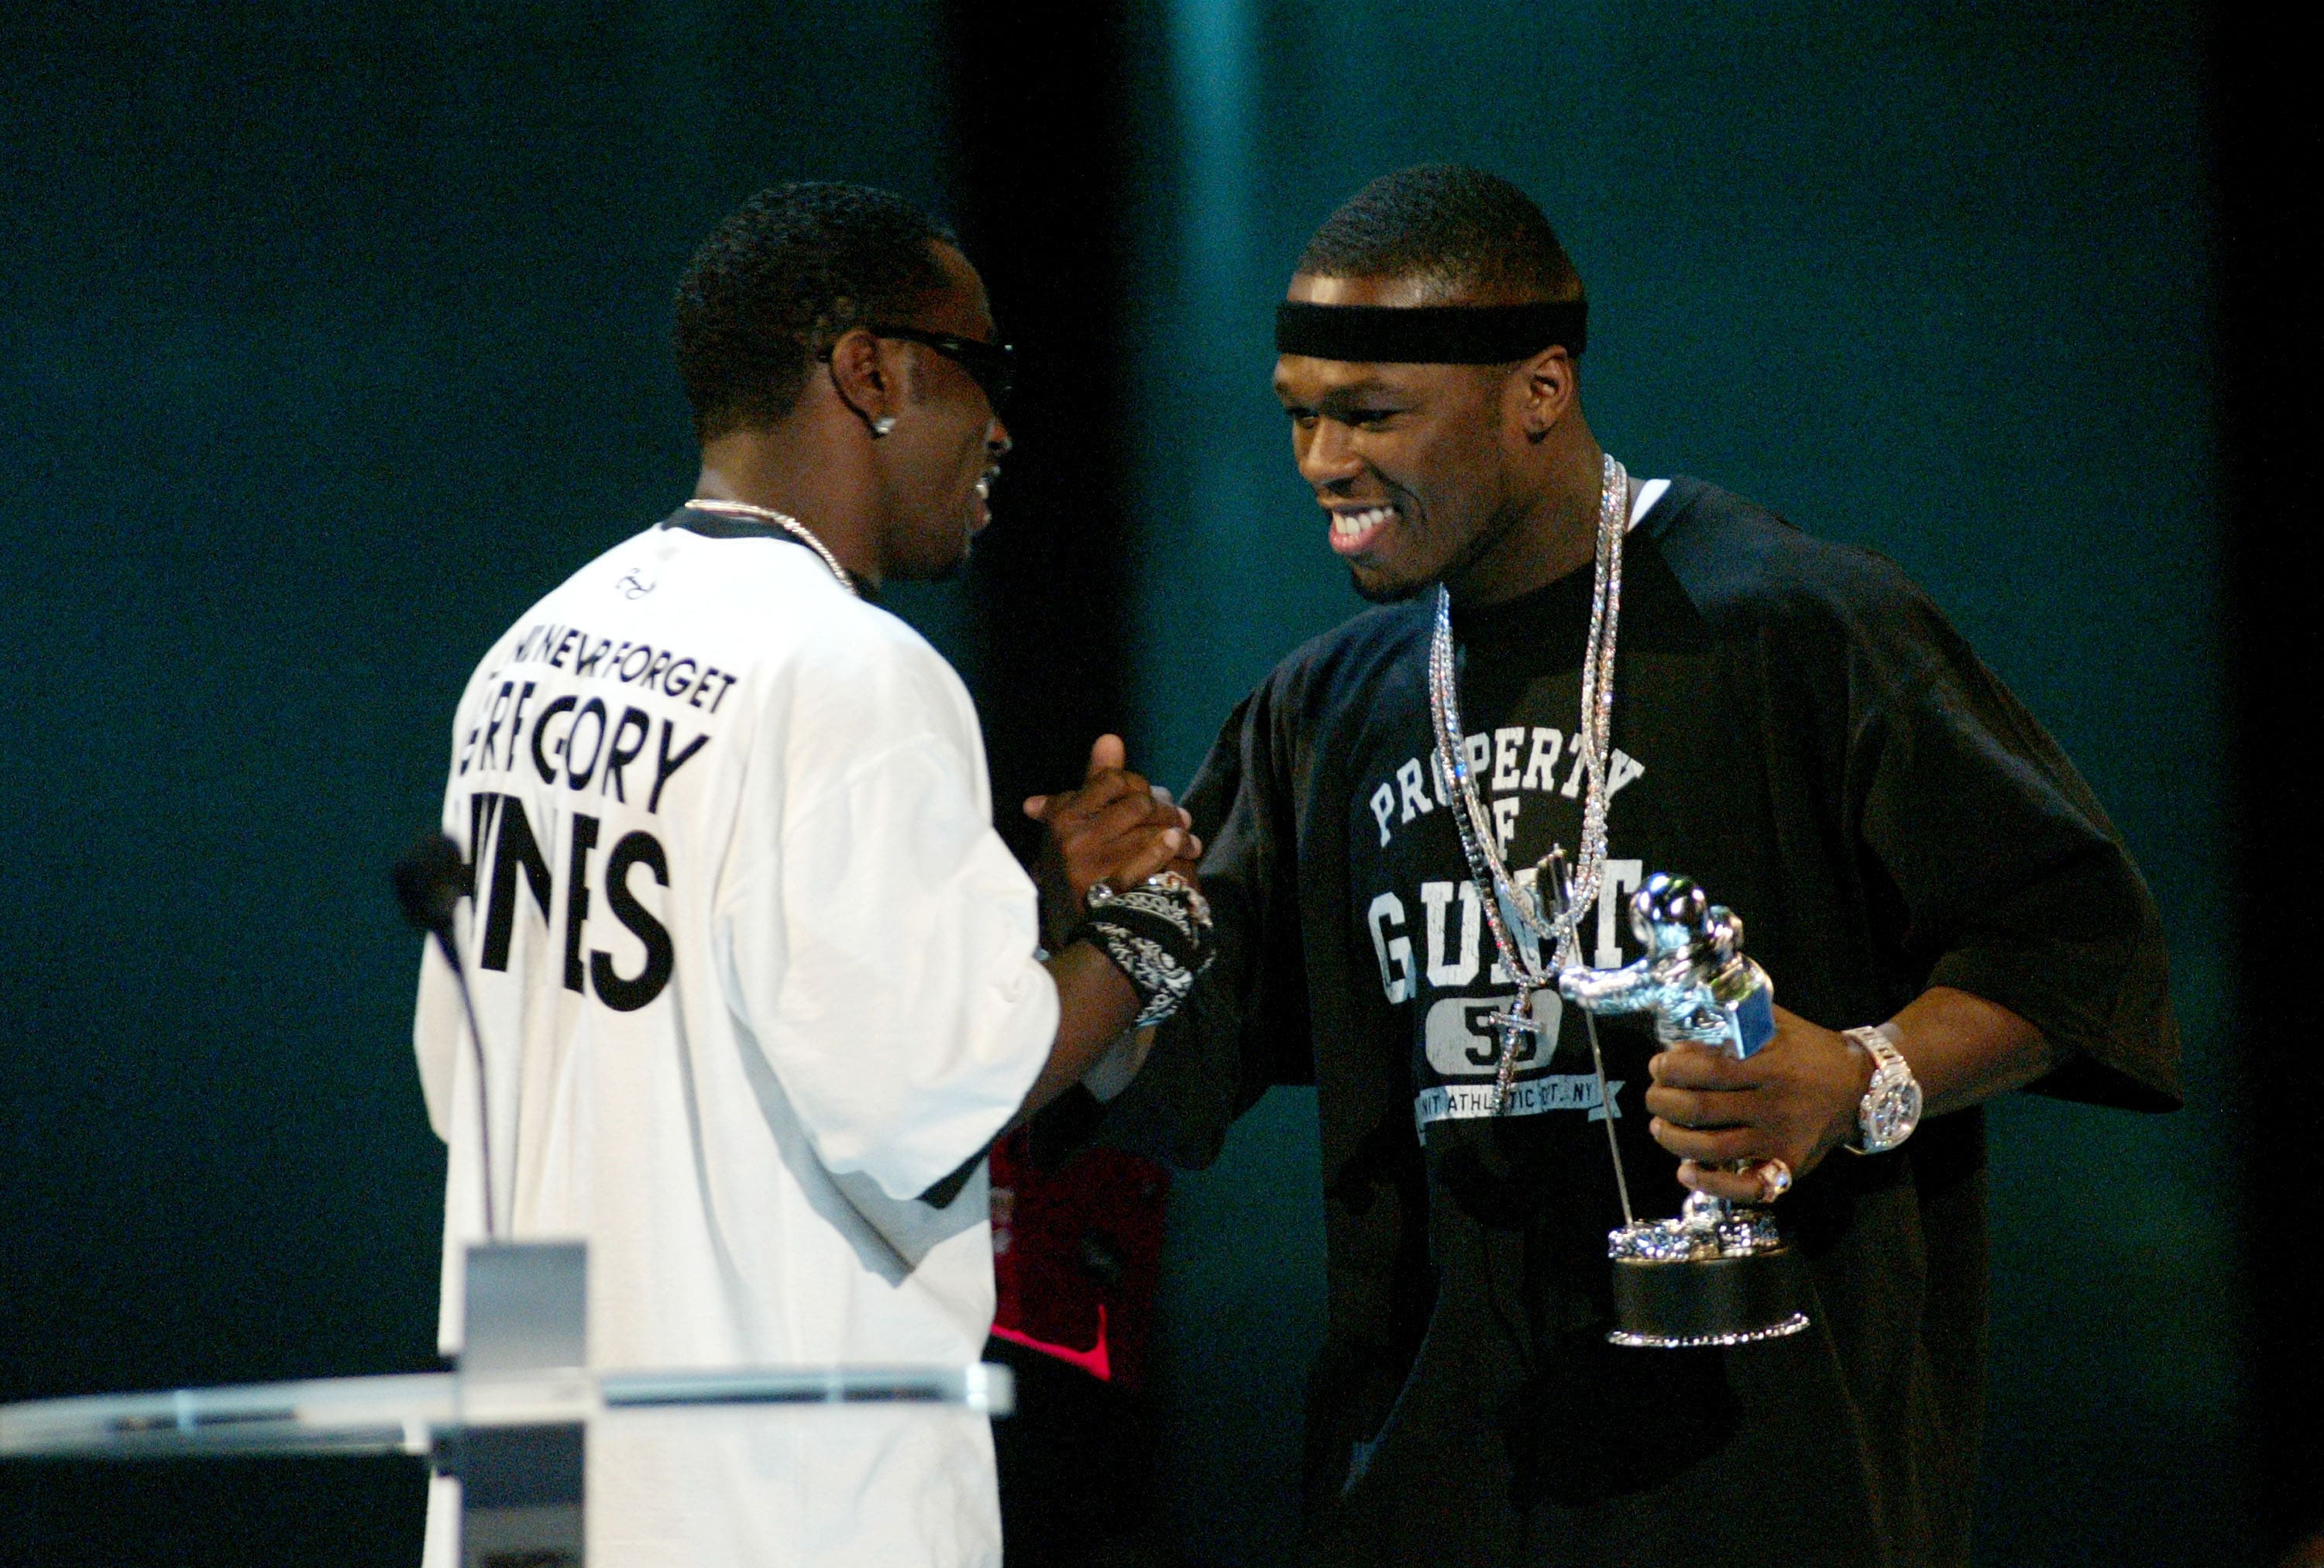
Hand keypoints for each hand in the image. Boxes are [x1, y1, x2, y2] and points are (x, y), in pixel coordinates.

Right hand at [1022, 735, 1199, 944]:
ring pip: (1149, 825)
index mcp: (1063, 819)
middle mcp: (1073, 838)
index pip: (1112, 780)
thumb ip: (1095, 781)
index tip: (1148, 798)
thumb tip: (1111, 738)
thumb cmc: (1084, 874)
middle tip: (1179, 819)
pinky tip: (1183, 848)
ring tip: (1188, 840)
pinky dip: (1173, 847)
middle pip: (1137, 801)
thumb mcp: (1079, 827)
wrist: (1088, 939)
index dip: (1138, 786)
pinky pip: (1152, 853)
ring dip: (1178, 830)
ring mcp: (1092, 863)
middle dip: (1163, 808)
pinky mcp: (1113, 887)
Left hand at [1641, 1005, 1875, 1201]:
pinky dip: (1710, 1183)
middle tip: (1654, 1096)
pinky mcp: (1787, 1167)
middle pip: (1701, 1111)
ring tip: (1659, 1126)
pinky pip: (1745, 1186)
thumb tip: (1687, 1026)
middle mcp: (1774, 1105)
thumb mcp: (1779, 1024)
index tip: (1658, 1066)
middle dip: (1663, 1103)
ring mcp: (1780, 1140)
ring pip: (1713, 1149)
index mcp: (1770, 1066)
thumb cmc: (1810, 1052)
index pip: (1707, 1070)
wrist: (1860, 1088)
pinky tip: (1685, 1171)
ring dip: (1673, 1140)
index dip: (1672, 1070)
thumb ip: (1738, 1018)